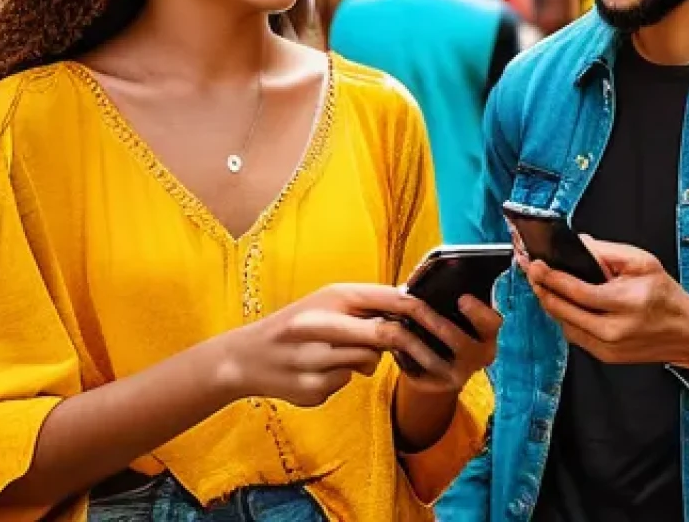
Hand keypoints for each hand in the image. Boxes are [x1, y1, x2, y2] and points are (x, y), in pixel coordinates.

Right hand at [214, 283, 466, 406]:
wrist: (247, 356)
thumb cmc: (298, 323)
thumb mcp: (328, 302)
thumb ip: (366, 305)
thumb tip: (411, 309)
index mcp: (332, 296)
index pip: (389, 300)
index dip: (420, 311)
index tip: (442, 319)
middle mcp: (323, 325)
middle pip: (383, 334)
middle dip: (405, 344)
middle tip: (415, 348)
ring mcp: (315, 360)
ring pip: (367, 362)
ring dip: (365, 359)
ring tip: (338, 351)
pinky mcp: (312, 391)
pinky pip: (345, 383)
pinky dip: (341, 377)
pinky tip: (318, 370)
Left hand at [393, 297, 501, 394]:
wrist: (441, 365)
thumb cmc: (450, 326)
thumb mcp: (457, 312)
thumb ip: (450, 295)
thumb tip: (427, 269)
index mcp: (487, 334)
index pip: (492, 323)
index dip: (479, 312)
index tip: (462, 298)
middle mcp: (479, 356)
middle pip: (464, 345)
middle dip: (441, 326)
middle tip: (419, 308)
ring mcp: (459, 374)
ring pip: (436, 359)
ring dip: (414, 339)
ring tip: (397, 322)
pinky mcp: (438, 385)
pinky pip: (418, 371)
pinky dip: (404, 356)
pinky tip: (392, 344)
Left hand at [522, 237, 688, 370]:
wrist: (687, 333)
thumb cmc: (666, 295)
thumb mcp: (642, 262)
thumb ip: (606, 252)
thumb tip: (578, 244)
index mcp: (625, 303)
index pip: (577, 291)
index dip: (551, 277)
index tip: (535, 265)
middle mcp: (614, 330)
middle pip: (564, 310)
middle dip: (543, 289)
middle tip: (531, 271)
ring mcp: (608, 347)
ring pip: (564, 324)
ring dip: (550, 304)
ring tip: (542, 284)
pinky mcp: (605, 356)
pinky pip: (574, 335)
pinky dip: (564, 317)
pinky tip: (561, 302)